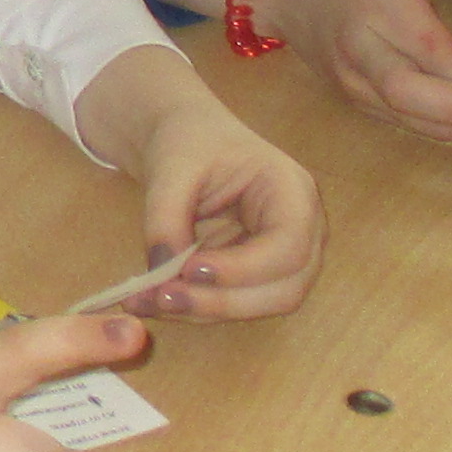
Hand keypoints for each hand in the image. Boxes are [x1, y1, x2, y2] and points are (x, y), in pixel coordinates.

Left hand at [78, 47, 323, 318]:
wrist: (187, 139)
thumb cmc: (192, 141)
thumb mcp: (172, 167)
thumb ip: (165, 216)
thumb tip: (161, 270)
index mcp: (294, 192)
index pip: (289, 246)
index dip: (244, 269)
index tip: (190, 270)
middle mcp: (303, 232)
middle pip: (284, 290)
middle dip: (222, 302)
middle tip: (164, 299)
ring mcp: (282, 258)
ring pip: (259, 306)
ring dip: (203, 312)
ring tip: (147, 303)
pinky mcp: (254, 275)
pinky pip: (232, 302)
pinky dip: (194, 307)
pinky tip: (152, 302)